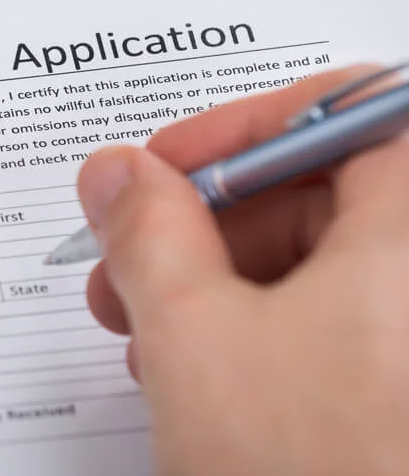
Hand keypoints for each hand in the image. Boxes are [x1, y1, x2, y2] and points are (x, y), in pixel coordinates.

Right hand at [81, 65, 408, 475]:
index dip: (239, 126)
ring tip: (151, 337)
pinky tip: (208, 376)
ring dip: (224, 284)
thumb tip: (112, 174)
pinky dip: (270, 332)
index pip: (347, 108)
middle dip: (208, 225)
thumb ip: (145, 233)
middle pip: (327, 189)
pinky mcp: (407, 383)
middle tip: (129, 264)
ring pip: (328, 263)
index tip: (161, 170)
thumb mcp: (197, 341)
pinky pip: (347, 322)